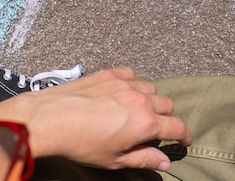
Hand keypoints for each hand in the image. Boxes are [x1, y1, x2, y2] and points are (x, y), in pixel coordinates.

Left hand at [0, 67, 191, 170]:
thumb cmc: (81, 144)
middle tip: (153, 129)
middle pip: (167, 105)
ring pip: (151, 87)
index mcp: (145, 124)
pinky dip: (133, 83)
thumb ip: (144, 159)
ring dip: (149, 99)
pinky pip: (132, 74)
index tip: (184, 140)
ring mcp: (125, 83)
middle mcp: (141, 100)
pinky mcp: (110, 73)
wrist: (50, 119)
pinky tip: (123, 92)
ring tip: (136, 110)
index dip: (184, 136)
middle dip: (165, 118)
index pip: (178, 127)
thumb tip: (164, 162)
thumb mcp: (115, 160)